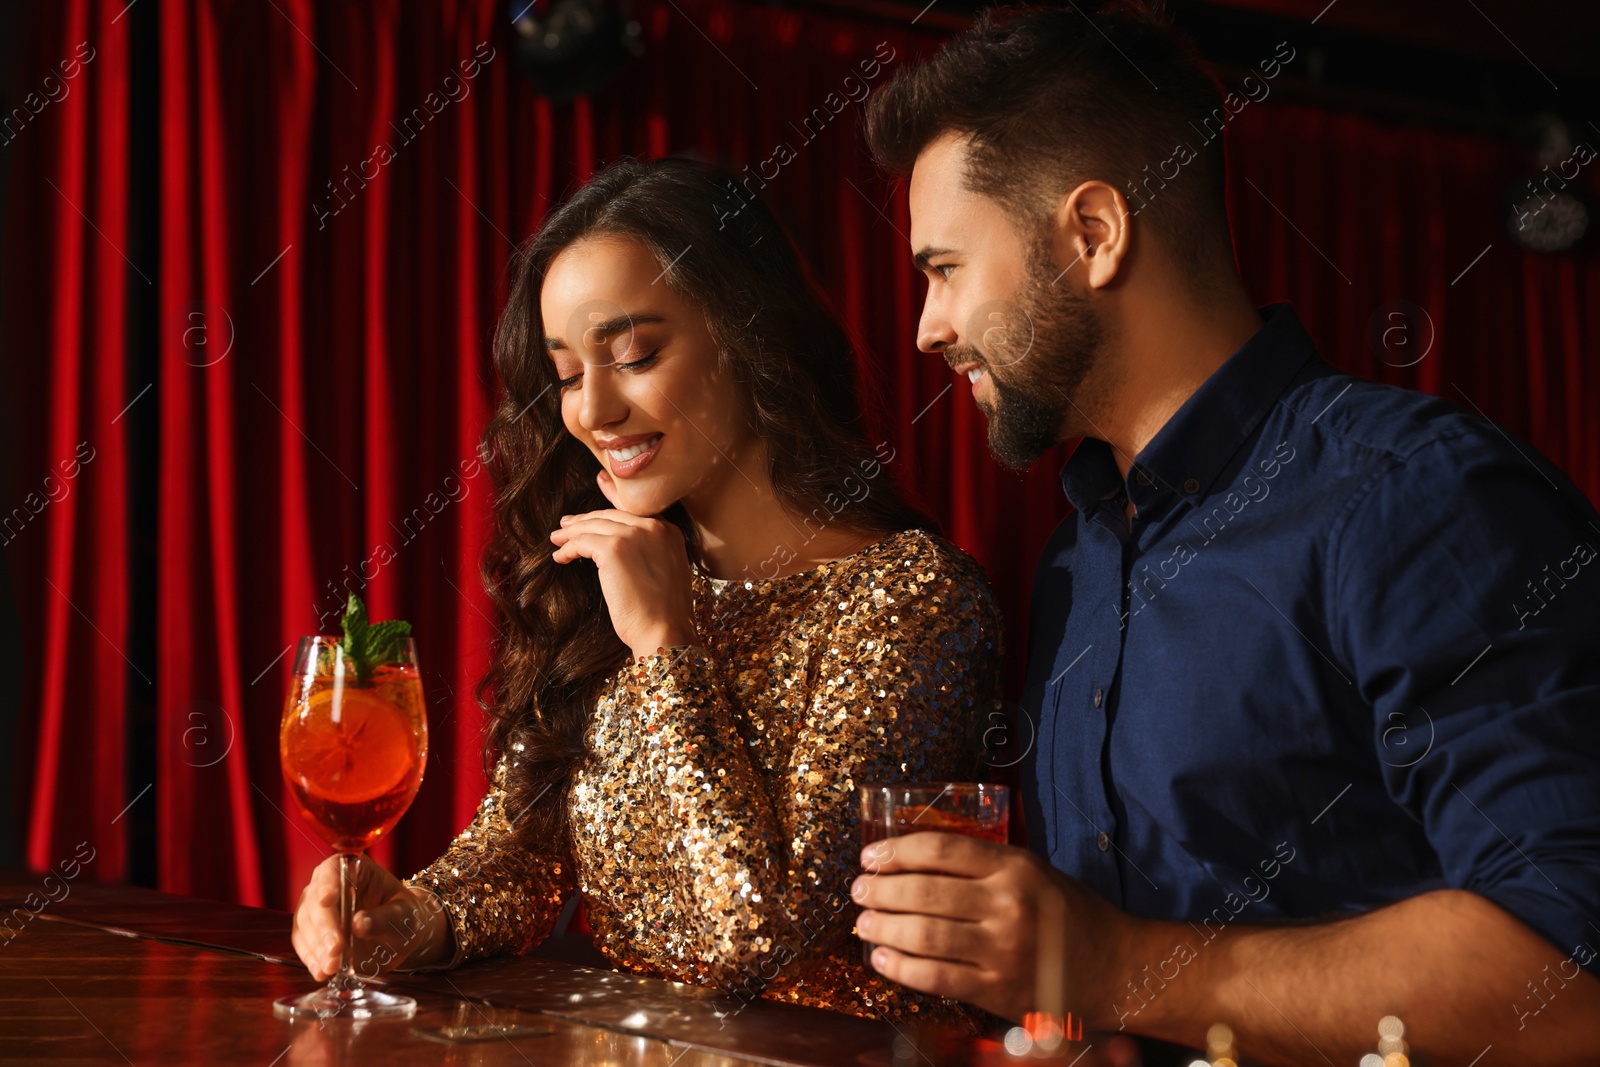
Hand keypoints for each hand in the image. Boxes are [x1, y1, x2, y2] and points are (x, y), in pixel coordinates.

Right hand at [290, 855, 449, 980]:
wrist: (397, 936)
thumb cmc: (402, 916)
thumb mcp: (403, 914)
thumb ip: (383, 917)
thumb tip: (359, 924)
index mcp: (354, 869)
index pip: (333, 870)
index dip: (327, 884)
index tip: (327, 900)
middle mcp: (328, 885)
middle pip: (315, 902)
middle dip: (325, 928)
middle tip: (336, 950)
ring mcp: (315, 908)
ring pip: (305, 925)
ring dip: (316, 949)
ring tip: (332, 967)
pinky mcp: (309, 933)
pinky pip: (304, 945)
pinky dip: (312, 960)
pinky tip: (322, 972)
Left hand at [548, 470, 698, 659]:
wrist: (665, 632)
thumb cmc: (663, 614)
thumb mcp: (665, 572)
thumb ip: (650, 553)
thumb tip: (622, 551)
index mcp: (669, 531)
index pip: (634, 510)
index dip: (612, 498)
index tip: (600, 483)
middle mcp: (654, 527)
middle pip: (610, 516)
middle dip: (585, 519)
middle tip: (567, 524)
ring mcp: (634, 535)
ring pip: (593, 526)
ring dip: (571, 533)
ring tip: (557, 540)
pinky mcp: (614, 549)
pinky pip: (582, 542)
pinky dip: (568, 549)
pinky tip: (560, 557)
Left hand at [850, 832, 1131, 1024]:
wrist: (1114, 968)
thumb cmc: (1068, 914)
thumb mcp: (1033, 871)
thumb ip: (984, 864)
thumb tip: (915, 857)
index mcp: (1016, 868)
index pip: (942, 850)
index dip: (897, 851)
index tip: (871, 856)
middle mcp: (1008, 906)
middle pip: (925, 892)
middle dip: (881, 890)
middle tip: (859, 890)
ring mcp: (1002, 951)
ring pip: (924, 934)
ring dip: (883, 927)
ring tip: (863, 922)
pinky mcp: (997, 990)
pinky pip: (936, 977)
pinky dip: (901, 967)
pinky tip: (881, 958)